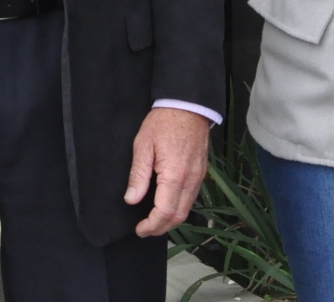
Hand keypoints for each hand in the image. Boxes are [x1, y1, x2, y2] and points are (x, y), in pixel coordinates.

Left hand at [125, 107, 209, 236]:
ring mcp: (199, 177)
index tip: (139, 229)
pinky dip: (179, 208)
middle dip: (161, 228)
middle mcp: (190, 180)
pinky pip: (191, 198)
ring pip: (187, 209)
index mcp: (174, 175)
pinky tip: (167, 205)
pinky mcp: (202, 172)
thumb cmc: (163, 122)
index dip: (151, 225)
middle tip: (144, 229)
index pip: (165, 212)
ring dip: (171, 220)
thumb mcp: (143, 145)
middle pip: (179, 216)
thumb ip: (138, 175)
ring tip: (153, 220)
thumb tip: (132, 199)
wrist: (188, 105)